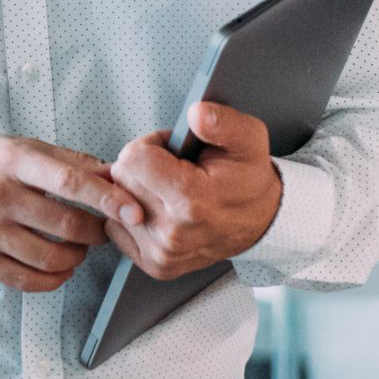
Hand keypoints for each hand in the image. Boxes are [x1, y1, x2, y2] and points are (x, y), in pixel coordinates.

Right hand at [0, 136, 145, 291]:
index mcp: (12, 161)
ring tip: (77, 250)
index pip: (71, 182)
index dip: (108, 199)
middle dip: (97, 233)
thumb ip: (64, 161)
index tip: (134, 211)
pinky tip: (59, 269)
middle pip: (67, 225)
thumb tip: (111, 174)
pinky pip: (27, 280)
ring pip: (51, 258)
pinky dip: (54, 279)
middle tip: (103, 231)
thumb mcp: (15, 147)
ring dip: (76, 258)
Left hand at [102, 102, 283, 279]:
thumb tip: (195, 113)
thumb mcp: (248, 139)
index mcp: (191, 199)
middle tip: (172, 170)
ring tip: (169, 191)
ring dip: (137, 192)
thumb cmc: (247, 178)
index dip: (150, 145)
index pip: (132, 158)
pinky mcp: (156, 265)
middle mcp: (173, 232)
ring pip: (117, 205)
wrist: (261, 221)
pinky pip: (117, 229)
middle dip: (141, 167)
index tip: (171, 151)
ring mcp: (163, 253)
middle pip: (121, 180)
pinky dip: (133, 216)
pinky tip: (159, 210)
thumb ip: (223, 121)